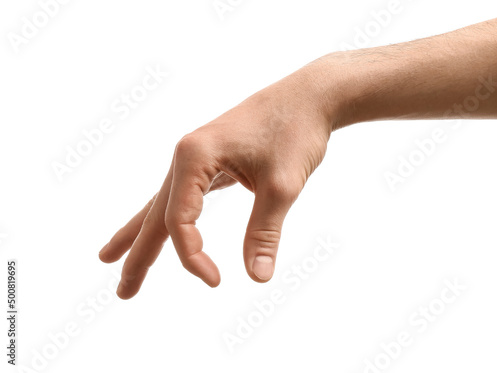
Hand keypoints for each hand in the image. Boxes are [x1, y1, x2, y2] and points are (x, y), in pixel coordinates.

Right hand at [99, 63, 335, 298]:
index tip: (216, 281)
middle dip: (138, 255)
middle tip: (122, 293)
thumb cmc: (294, 132)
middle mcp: (186, 156)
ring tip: (114, 259)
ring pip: (163, 205)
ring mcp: (196, 158)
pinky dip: (169, 218)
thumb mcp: (281, 186)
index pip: (178, 219)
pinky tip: (162, 228)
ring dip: (143, 236)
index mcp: (194, 156)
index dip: (192, 256)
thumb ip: (264, 232)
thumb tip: (257, 277)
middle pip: (155, 214)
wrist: (308, 98)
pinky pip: (181, 196)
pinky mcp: (210, 162)